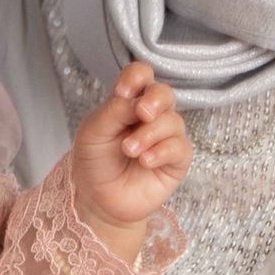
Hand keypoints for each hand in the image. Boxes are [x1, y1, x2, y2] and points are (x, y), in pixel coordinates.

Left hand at [70, 61, 189, 236]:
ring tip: (129, 150)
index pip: (142, 75)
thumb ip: (115, 111)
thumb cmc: (94, 161)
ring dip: (150, 133)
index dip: (137, 76)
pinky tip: (145, 161)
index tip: (122, 92)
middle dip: (155, 99)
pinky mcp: (176, 162)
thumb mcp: (94, 131)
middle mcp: (151, 116)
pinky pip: (180, 148)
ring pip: (174, 121)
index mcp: (129, 101)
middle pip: (165, 93)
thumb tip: (139, 101)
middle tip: (141, 113)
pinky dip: (162, 151)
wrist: (98, 199)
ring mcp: (165, 138)